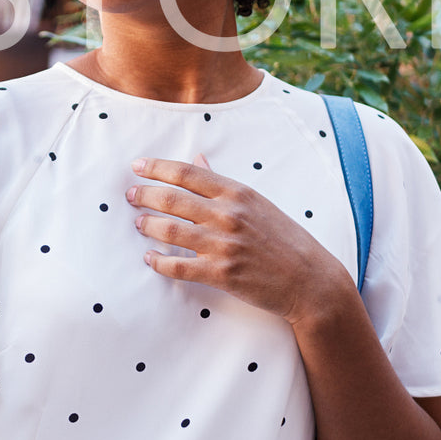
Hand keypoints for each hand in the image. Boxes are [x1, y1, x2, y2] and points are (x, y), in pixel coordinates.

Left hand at [125, 154, 351, 327]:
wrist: (310, 280)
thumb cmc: (284, 238)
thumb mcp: (256, 202)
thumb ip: (222, 182)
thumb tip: (197, 159)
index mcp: (237, 192)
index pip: (187, 173)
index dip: (156, 167)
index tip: (137, 166)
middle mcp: (228, 215)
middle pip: (172, 199)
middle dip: (144, 195)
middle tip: (130, 195)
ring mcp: (224, 245)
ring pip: (171, 231)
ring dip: (148, 225)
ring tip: (138, 223)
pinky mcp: (222, 274)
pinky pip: (179, 267)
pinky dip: (160, 261)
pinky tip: (150, 258)